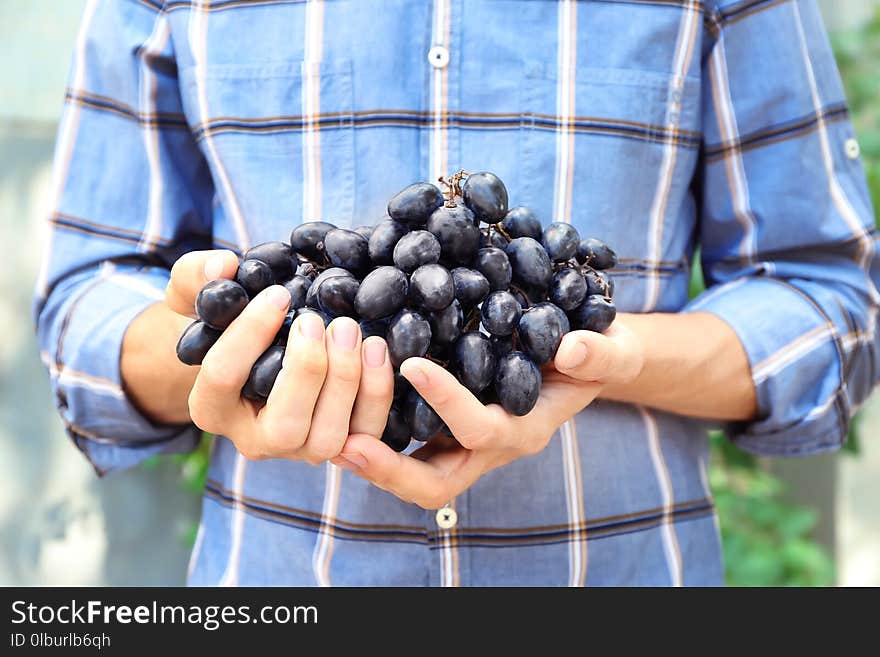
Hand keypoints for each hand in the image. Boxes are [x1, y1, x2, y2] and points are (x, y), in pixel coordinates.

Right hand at [167, 250, 394, 463]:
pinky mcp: (340, 444)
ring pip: (327, 438)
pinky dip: (376, 391)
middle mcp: (254, 441)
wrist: (258, 349)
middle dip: (307, 371)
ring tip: (349, 329)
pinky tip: (374, 347)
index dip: (250, 335)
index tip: (279, 294)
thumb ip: (197, 274)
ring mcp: (300, 448)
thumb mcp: (196, 293)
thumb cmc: (225, 321)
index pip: (224, 378)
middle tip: (317, 320)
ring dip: (346, 381)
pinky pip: (366, 432)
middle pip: (283, 427)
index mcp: (210, 409)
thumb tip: (225, 266)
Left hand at [332, 321, 643, 508]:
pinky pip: (407, 448)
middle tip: (344, 445)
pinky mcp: (447, 431)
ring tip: (328, 432)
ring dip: (372, 462)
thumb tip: (571, 349)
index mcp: (524, 430)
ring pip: (413, 475)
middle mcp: (490, 447)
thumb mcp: (611, 349)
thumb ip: (598, 353)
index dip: (447, 401)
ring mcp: (465, 444)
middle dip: (390, 471)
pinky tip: (342, 409)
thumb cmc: (597, 355)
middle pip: (434, 483)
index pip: (480, 429)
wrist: (585, 363)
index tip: (412, 363)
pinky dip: (375, 437)